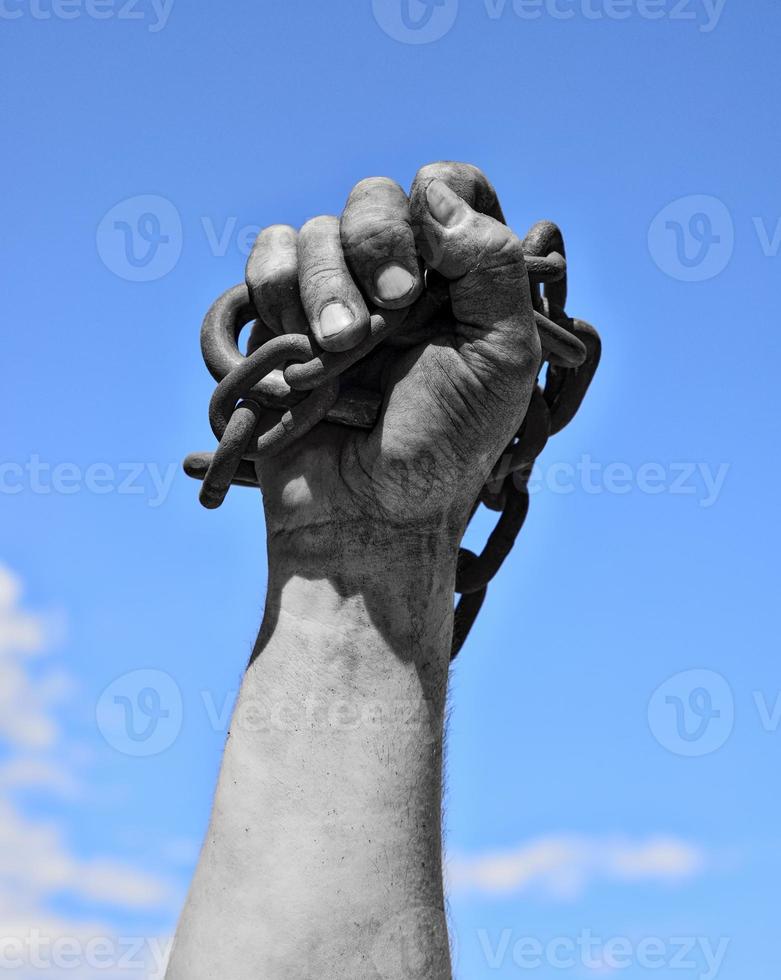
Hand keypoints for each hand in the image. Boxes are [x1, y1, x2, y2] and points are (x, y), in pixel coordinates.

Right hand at [246, 162, 540, 538]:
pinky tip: (299, 357)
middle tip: (389, 315)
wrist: (367, 514)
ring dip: (324, 289)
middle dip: (375, 249)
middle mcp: (395, 277)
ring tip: (337, 353)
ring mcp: (334, 296)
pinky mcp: (279, 320)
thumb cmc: (443, 447)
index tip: (433, 260)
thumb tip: (433, 190)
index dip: (439, 198)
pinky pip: (265, 261)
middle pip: (372, 198)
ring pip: (312, 232)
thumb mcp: (501, 359)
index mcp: (458, 279)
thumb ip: (492, 265)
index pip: (449, 187)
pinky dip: (278, 298)